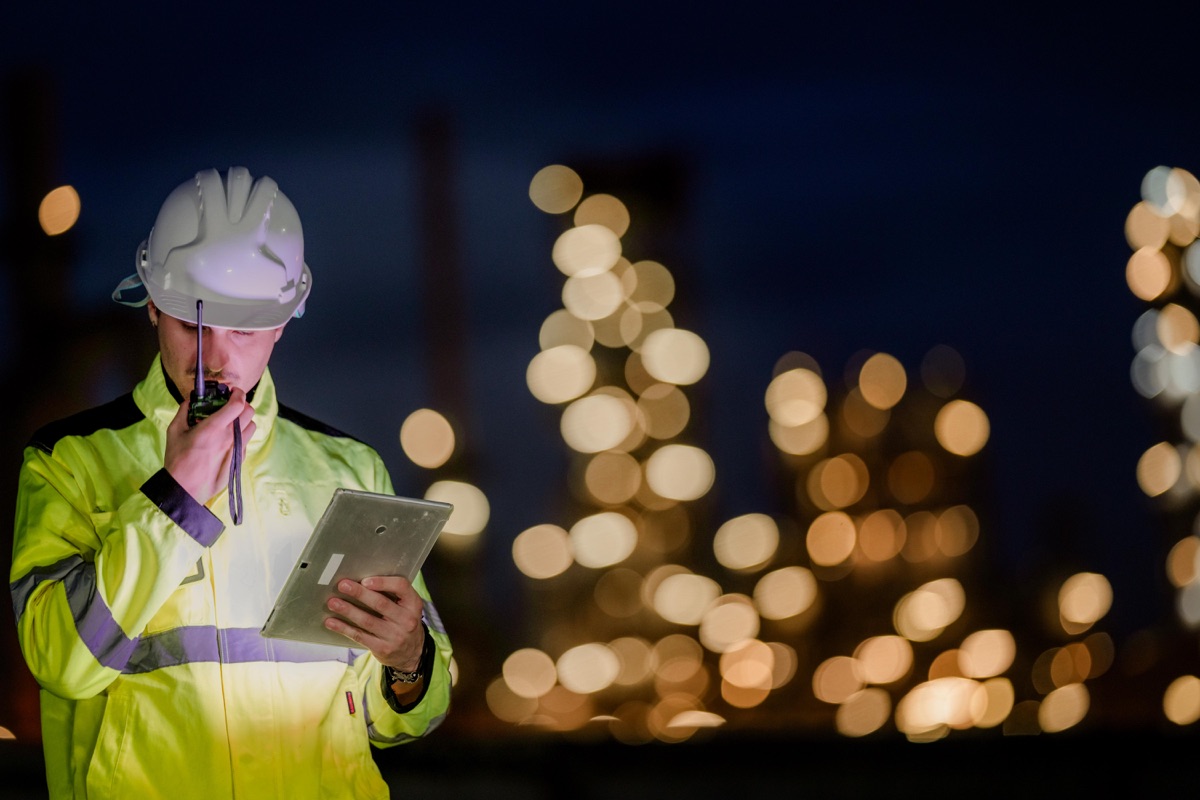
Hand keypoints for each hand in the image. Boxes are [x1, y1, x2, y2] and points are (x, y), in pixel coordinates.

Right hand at [164, 388, 255, 503]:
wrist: (184, 489)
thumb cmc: (178, 460)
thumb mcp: (175, 432)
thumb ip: (184, 411)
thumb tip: (191, 399)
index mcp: (214, 428)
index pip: (237, 404)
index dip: (238, 393)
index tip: (233, 391)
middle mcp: (230, 437)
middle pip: (249, 412)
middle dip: (241, 405)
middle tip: (230, 406)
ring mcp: (237, 449)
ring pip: (252, 426)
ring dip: (244, 420)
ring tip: (230, 422)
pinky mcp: (240, 459)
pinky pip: (247, 441)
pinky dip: (241, 435)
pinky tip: (227, 439)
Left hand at [324, 576, 425, 670]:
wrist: (412, 653)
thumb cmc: (403, 622)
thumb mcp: (407, 606)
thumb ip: (392, 594)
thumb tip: (361, 581)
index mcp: (413, 603)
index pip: (401, 587)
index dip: (382, 582)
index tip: (365, 580)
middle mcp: (407, 620)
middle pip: (380, 603)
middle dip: (359, 593)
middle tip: (342, 585)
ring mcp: (395, 636)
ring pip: (367, 621)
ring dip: (348, 610)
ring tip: (333, 602)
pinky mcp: (382, 648)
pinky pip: (360, 636)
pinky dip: (344, 628)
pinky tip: (331, 622)